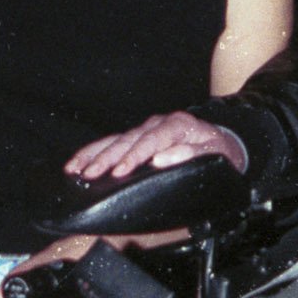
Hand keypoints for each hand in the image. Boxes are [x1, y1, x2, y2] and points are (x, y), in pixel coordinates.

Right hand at [64, 111, 244, 179]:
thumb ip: (192, 155)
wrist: (223, 142)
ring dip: (94, 155)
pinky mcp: (137, 136)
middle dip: (107, 158)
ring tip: (74, 169)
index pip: (151, 141)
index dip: (133, 157)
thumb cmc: (218, 151)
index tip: (119, 172)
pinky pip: (112, 142)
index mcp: (177, 125)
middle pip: (128, 140)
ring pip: (115, 140)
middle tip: (89, 174)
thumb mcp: (215, 154)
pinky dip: (94, 152)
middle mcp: (158, 124)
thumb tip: (162, 159)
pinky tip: (77, 163)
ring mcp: (146, 128)